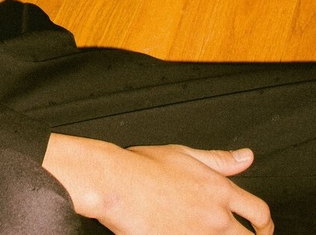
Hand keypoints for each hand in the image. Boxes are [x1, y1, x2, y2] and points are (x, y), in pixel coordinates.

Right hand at [42, 134, 272, 234]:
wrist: (117, 183)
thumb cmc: (143, 166)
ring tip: (210, 232)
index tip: (261, 227)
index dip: (265, 223)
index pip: (259, 212)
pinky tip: (188, 234)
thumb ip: (220, 160)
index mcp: (218, 190)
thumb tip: (246, 157)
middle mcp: (214, 218)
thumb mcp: (185, 154)